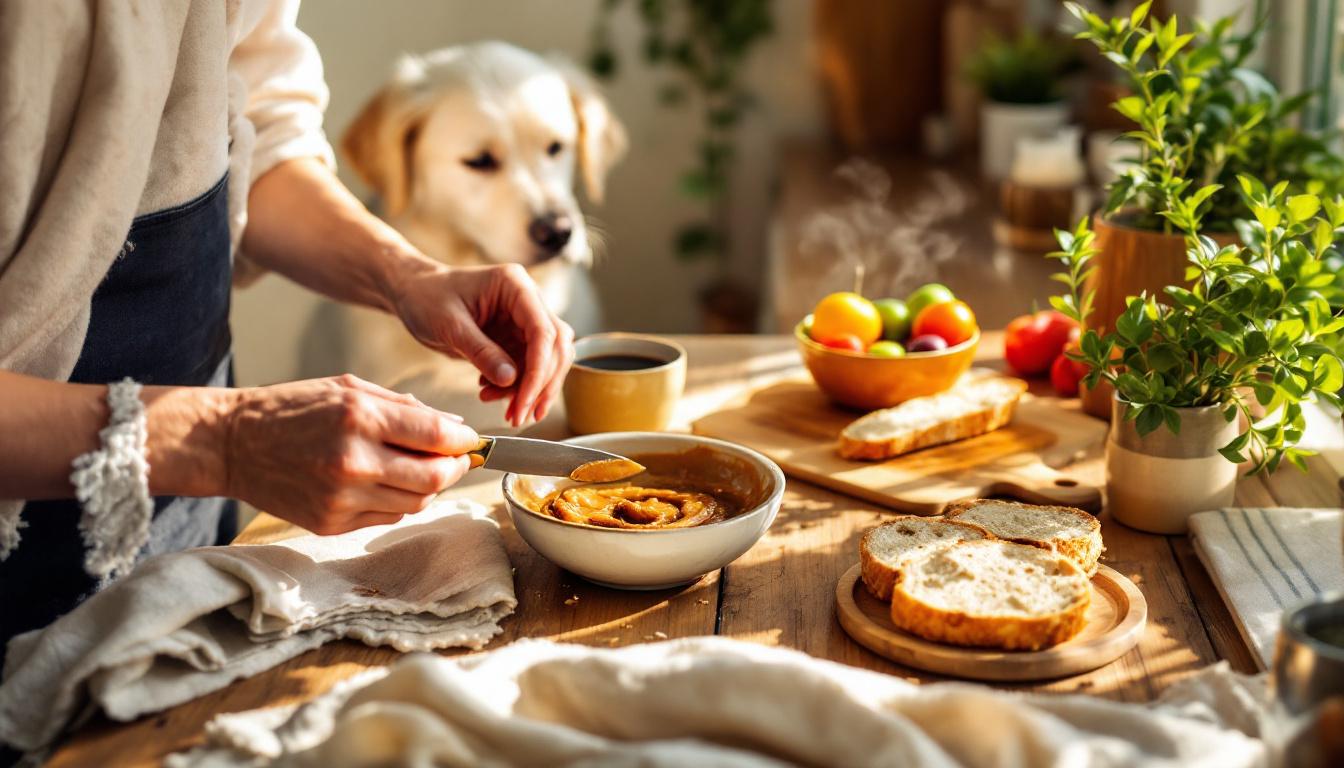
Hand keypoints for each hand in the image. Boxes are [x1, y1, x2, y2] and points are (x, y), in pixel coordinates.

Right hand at [221, 375, 477, 534]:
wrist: (231, 444)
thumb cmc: (293, 408)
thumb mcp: (349, 389)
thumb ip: (404, 407)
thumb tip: (453, 427)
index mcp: (359, 417)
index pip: (437, 436)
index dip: (465, 440)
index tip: (472, 439)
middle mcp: (354, 461)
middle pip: (435, 476)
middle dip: (457, 467)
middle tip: (460, 459)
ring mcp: (342, 497)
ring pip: (417, 502)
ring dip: (432, 487)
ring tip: (426, 469)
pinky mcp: (331, 523)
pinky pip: (388, 517)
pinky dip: (402, 502)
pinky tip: (392, 484)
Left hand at [390, 263, 574, 425]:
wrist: (413, 293)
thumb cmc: (427, 297)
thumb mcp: (450, 325)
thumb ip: (481, 351)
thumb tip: (510, 379)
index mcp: (515, 285)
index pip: (543, 331)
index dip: (539, 371)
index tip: (525, 402)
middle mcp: (526, 300)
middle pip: (555, 347)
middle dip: (542, 385)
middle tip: (522, 416)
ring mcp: (522, 319)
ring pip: (546, 360)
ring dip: (530, 390)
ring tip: (503, 409)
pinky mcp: (515, 337)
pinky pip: (527, 367)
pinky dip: (515, 387)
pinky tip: (490, 393)